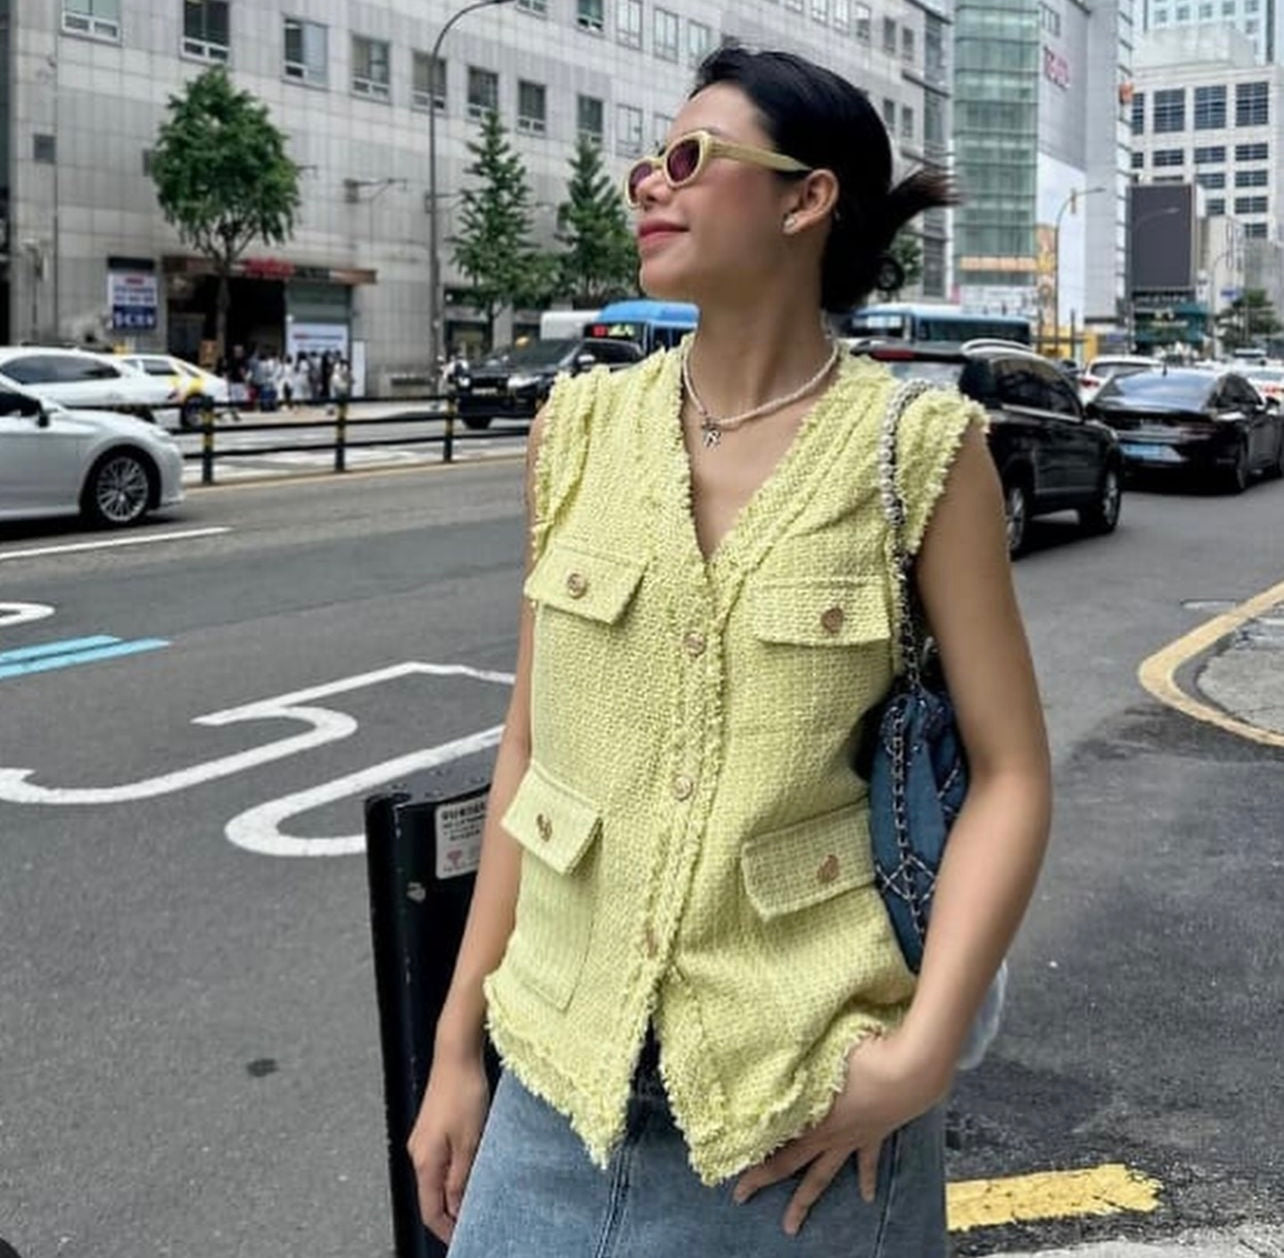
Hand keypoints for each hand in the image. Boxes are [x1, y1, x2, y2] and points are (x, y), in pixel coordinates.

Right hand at [406, 1048, 490, 1242]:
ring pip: (439, 1176)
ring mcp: (424, 1138)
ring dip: (457, 1188)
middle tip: (478, 1216)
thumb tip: (456, 1209)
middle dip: (453, 1210)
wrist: (455, 1054)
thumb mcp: (470, 1141)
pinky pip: (442, 1158)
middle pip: (432, 1195)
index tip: (463, 1238)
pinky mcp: (433, 1125)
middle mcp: (419, 1152)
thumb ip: (461, 1178)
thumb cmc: (464, 1092)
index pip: (429, 1210)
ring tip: (480, 1192)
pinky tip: (474, 1165)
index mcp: (425, 1161)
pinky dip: (456, 1169)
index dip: (445, 1229)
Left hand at [732, 1031, 950, 1235]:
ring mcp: (854, 1138)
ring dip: (809, 1197)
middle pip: (796, 1169)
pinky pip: (867, 1160)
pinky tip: (866, 1196)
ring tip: (795, 1224)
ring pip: (826, 1173)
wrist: (911, 1070)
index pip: (778, 1157)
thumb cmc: (863, 1054)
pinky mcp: (876, 1133)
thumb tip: (769, 1063)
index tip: (737, 1191)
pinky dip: (866, 1178)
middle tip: (746, 1201)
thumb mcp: (819, 1057)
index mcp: (814, 1122)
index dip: (756, 1175)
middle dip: (771, 1186)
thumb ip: (795, 1065)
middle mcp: (831, 1136)